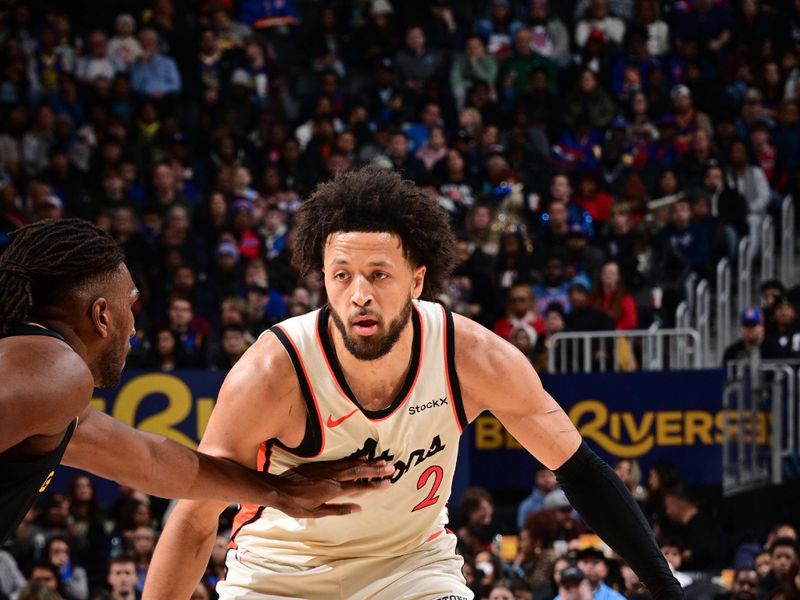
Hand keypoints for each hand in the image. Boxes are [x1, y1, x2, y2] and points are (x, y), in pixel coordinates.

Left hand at [267, 458, 393, 517]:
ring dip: (368, 462)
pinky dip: (354, 458)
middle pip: (359, 472)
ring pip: (352, 464)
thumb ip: (338, 510)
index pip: (359, 487)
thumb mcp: (317, 513)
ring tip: (382, 460)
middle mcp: (333, 477)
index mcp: (333, 490)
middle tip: (392, 467)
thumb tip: (358, 508)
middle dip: (376, 470)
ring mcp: (328, 469)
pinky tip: (362, 456)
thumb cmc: (296, 505)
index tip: (388, 483)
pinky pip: (342, 460)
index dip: (374, 485)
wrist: (277, 489)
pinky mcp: (321, 464)